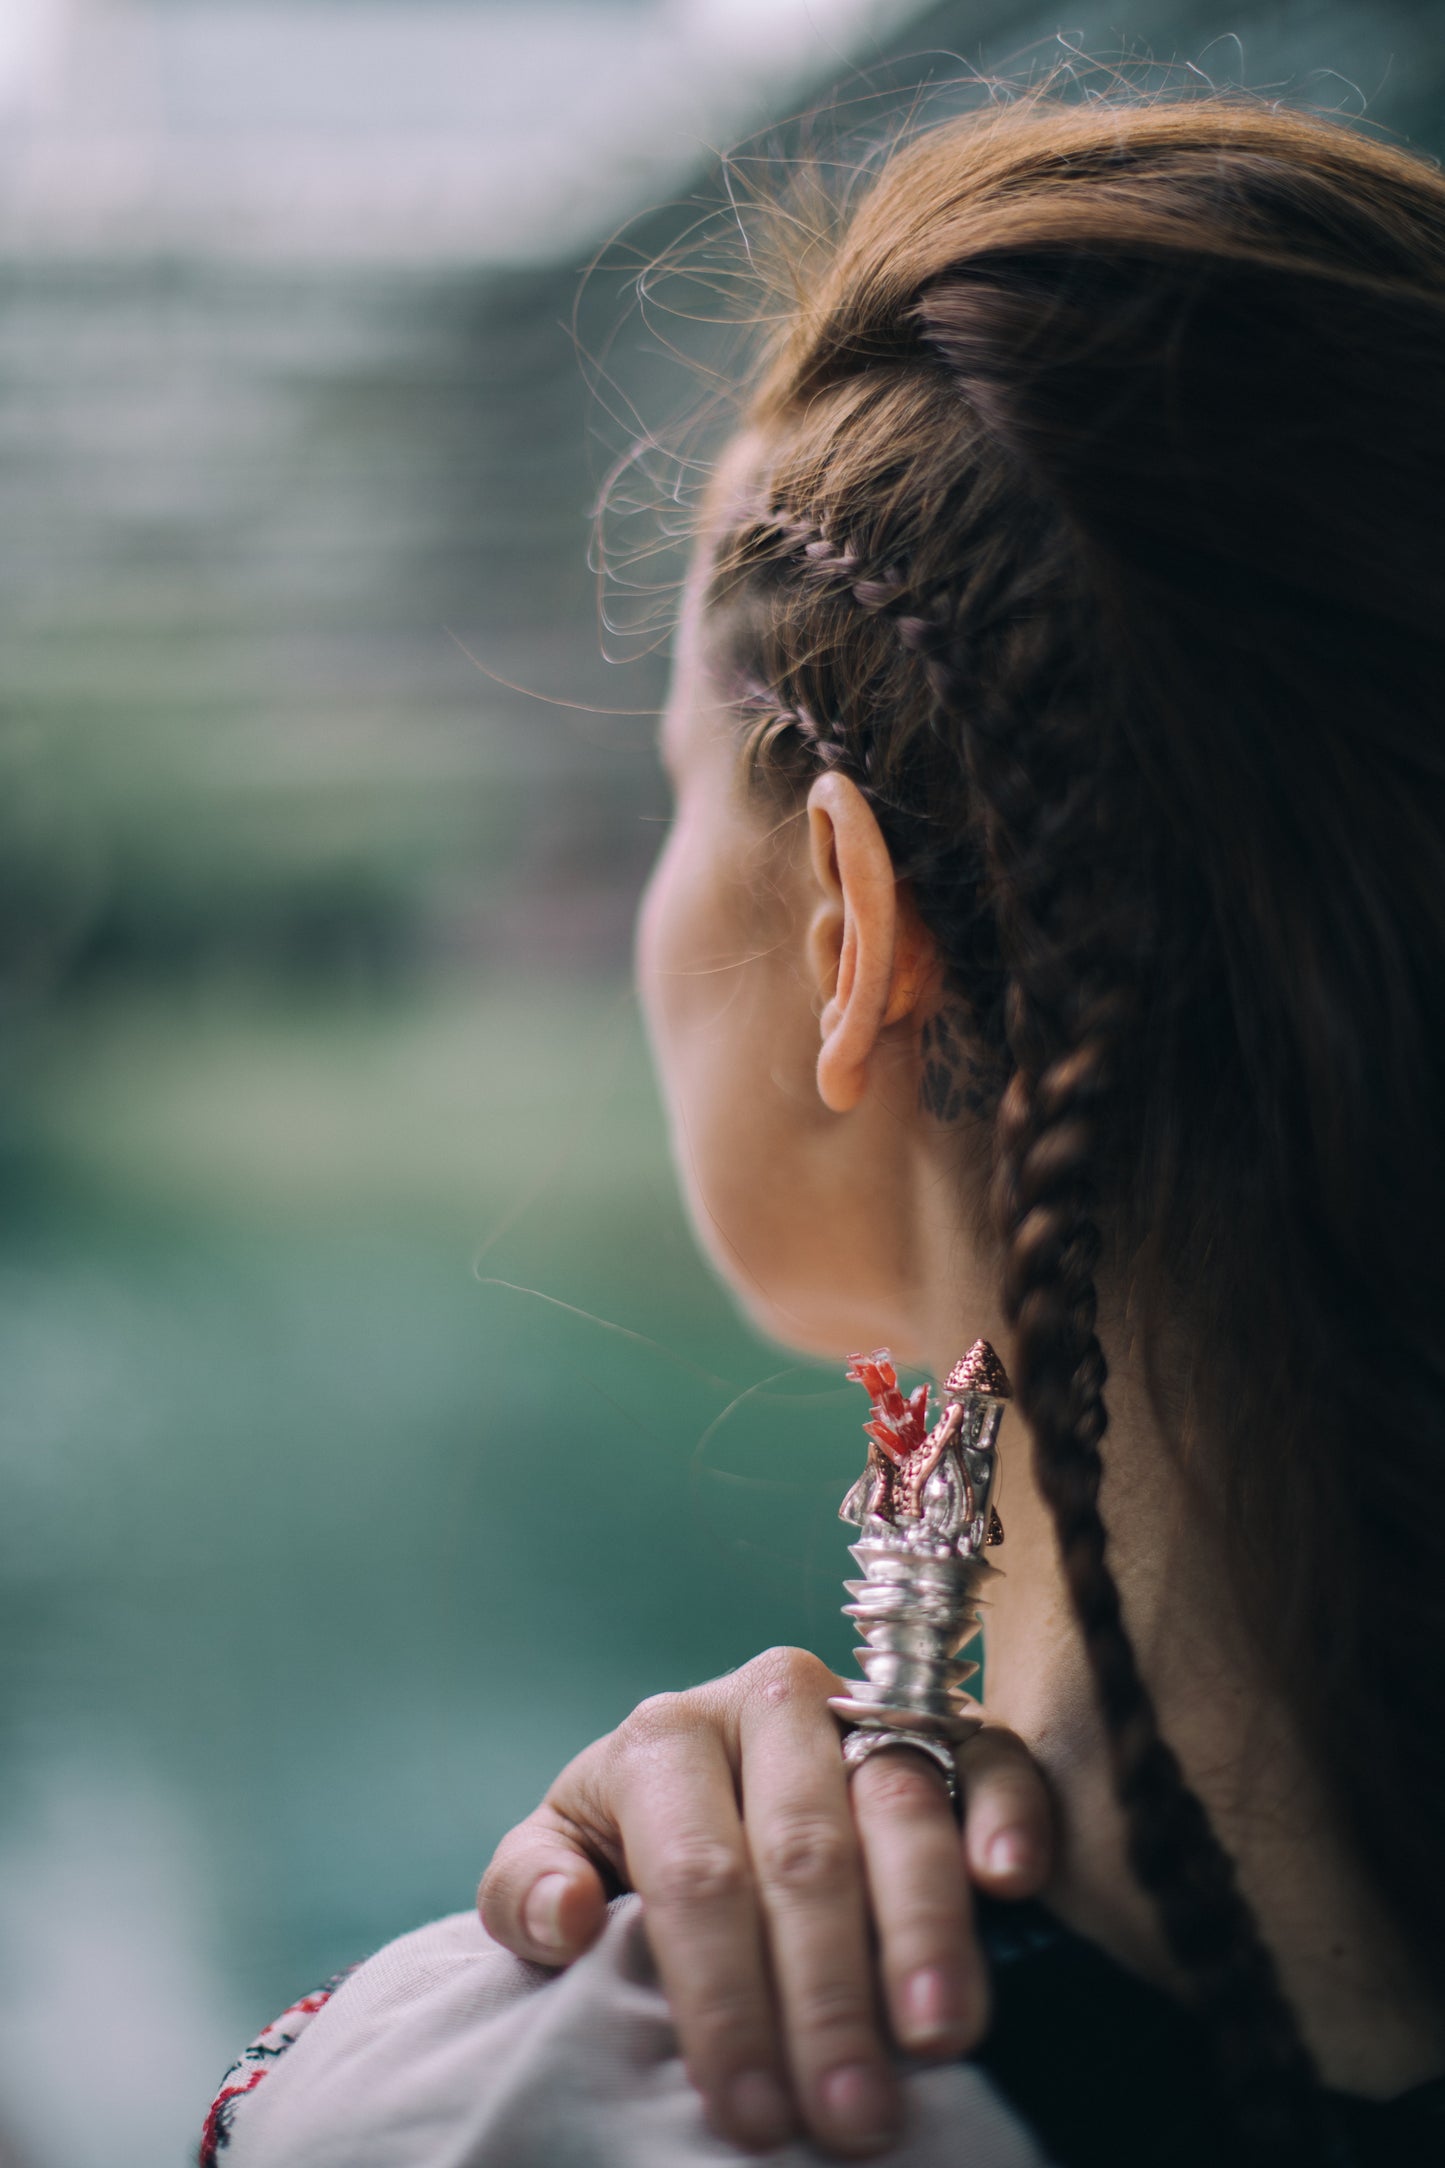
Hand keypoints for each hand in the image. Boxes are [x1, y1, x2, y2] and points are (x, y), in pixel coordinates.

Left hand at [478, 1646, 1051, 2158]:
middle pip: (803, 1850)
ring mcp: (864, 1707)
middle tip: (850, 2117)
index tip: (747, 2112)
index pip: (695, 1870)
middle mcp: (771, 1703)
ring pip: (900, 1804)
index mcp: (667, 1736)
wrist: (713, 1772)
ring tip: (937, 2038)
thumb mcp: (560, 1852)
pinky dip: (1007, 1810)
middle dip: (825, 1993)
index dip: (720, 1995)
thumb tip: (562, 1919)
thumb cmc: (631, 1841)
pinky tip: (1010, 1881)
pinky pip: (990, 1753)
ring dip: (922, 1928)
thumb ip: (528, 1886)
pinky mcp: (947, 1723)